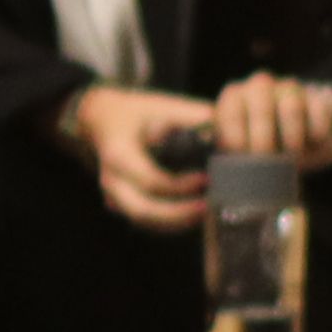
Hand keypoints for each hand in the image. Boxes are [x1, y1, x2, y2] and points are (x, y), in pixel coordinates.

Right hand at [63, 84, 215, 229]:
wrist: (104, 119)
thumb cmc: (141, 113)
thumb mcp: (163, 107)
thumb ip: (193, 119)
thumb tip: (226, 134)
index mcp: (119, 154)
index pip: (150, 180)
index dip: (181, 186)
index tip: (207, 179)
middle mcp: (113, 179)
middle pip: (143, 211)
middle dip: (180, 214)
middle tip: (210, 205)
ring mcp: (114, 195)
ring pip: (146, 222)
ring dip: (179, 222)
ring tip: (209, 211)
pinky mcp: (123, 205)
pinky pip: (148, 223)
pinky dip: (173, 223)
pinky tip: (198, 215)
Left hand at [207, 71, 331, 167]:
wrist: (298, 145)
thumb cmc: (262, 151)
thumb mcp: (236, 150)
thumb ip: (221, 144)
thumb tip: (205, 145)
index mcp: (234, 97)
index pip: (231, 113)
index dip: (238, 140)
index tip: (244, 159)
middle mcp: (259, 86)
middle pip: (261, 107)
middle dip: (264, 141)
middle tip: (269, 163)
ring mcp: (290, 88)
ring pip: (291, 108)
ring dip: (292, 140)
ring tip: (293, 158)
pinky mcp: (318, 96)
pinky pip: (319, 111)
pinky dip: (317, 133)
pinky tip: (313, 144)